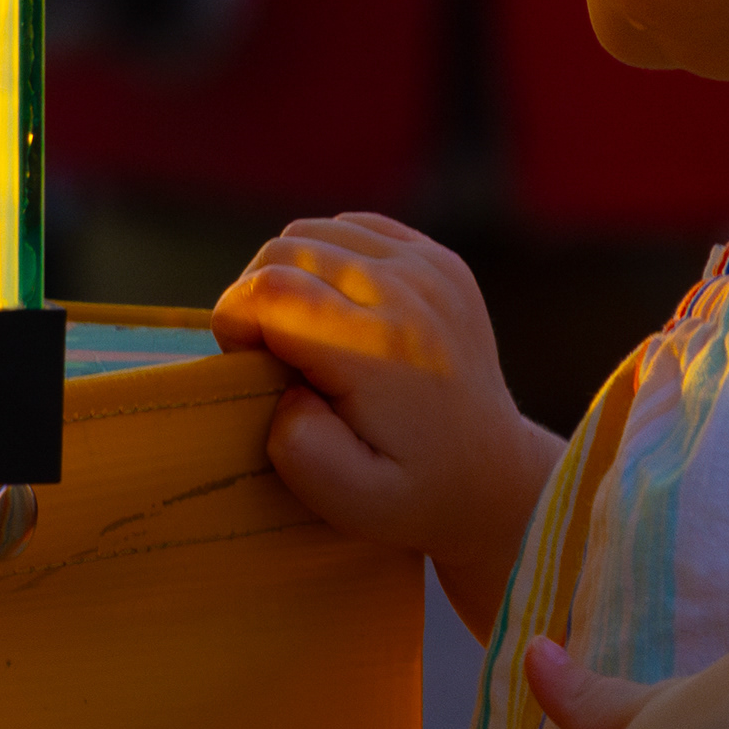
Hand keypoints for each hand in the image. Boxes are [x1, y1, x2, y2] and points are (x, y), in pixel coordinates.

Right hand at [212, 213, 558, 629]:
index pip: (272, 289)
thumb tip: (289, 388)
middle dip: (255, 296)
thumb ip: (300, 446)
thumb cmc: (413, 494)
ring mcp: (430, 269)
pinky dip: (328, 257)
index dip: (234, 317)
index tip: (243, 359)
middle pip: (286, 250)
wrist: (494, 477)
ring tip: (303, 329)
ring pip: (313, 231)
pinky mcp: (440, 260)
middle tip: (270, 352)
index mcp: (380, 351)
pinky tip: (338, 305)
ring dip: (289, 274)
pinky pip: (353, 227)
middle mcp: (409, 293)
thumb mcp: (350, 501)